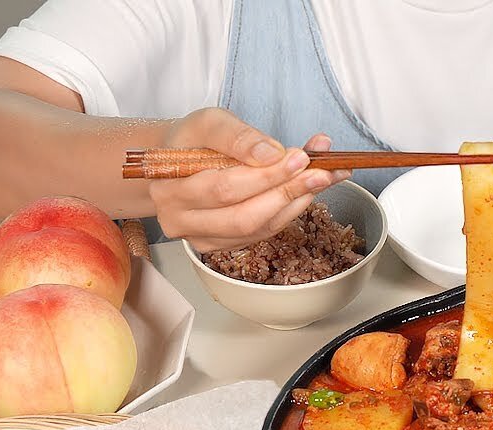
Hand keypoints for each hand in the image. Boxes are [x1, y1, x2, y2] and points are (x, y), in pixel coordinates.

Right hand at [149, 108, 350, 252]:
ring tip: (324, 177)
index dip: (265, 176)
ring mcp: (200, 238)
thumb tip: (272, 154)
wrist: (178, 161)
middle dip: (288, 192)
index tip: (301, 158)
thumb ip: (238, 136)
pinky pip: (261, 233)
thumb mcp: (209, 122)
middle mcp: (179, 220)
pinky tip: (306, 191)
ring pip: (256, 229)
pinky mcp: (221, 245)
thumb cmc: (191, 139)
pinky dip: (288, 211)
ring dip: (295, 202)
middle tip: (323, 172)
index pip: (223, 189)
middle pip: (243, 216)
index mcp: (167, 187)